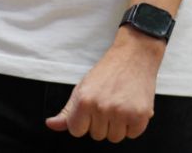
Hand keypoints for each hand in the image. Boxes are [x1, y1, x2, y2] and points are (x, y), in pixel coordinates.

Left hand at [45, 30, 161, 142]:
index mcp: (84, 100)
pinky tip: (132, 105)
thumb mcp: (83, 87)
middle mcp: (102, 107)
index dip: (85, 121)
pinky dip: (134, 123)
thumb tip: (51, 125)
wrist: (134, 54)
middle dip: (103, 122)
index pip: (77, 131)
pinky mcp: (140, 115)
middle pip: (97, 135)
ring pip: (115, 137)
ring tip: (121, 102)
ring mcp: (121, 112)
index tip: (92, 108)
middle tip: (109, 100)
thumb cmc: (108, 70)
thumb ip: (67, 111)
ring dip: (119, 125)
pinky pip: (132, 134)